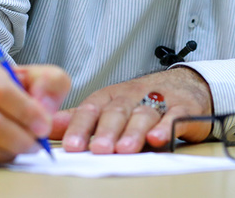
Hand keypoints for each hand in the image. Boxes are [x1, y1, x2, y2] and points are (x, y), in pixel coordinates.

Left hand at [51, 67, 212, 153]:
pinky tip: (157, 138)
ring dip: (133, 132)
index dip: (81, 127)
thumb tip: (49, 125)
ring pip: (143, 114)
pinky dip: (165, 127)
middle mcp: (133, 96)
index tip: (72, 146)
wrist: (185, 84)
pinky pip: (173, 116)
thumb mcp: (109, 105)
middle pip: (117, 112)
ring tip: (125, 149)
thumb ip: (81, 118)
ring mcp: (158, 101)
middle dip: (107, 131)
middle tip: (99, 149)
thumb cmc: (142, 99)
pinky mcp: (181, 108)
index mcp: (112, 96)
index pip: (92, 109)